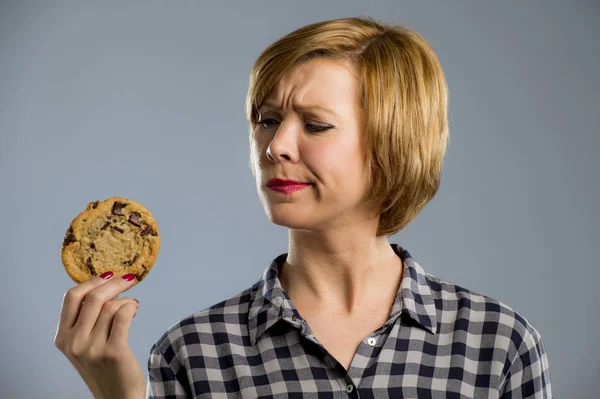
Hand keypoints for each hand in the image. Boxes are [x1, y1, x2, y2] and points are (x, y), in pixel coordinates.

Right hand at [54, 272, 145, 398]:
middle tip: (128, 279)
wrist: (116, 396)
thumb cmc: (103, 367)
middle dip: (114, 283)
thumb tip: (105, 286)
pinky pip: (123, 315)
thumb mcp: (84, 344)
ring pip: (111, 306)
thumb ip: (87, 319)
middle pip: (93, 297)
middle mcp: (74, 343)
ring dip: (126, 299)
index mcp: (63, 338)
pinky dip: (131, 306)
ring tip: (132, 304)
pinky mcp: (113, 351)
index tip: (107, 274)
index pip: (71, 298)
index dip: (91, 281)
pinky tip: (135, 309)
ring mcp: (92, 348)